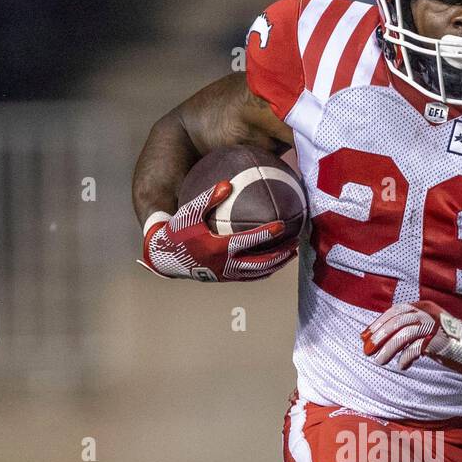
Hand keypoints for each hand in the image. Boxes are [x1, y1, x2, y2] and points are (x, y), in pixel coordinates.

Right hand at [141, 181, 296, 281]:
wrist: (166, 258)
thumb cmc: (177, 232)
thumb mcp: (189, 213)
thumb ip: (208, 198)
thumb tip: (228, 183)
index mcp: (218, 248)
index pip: (248, 241)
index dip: (267, 233)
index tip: (283, 225)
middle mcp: (225, 265)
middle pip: (261, 263)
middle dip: (280, 254)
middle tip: (296, 244)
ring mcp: (227, 274)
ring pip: (258, 273)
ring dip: (277, 264)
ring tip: (291, 254)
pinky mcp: (226, 279)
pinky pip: (250, 277)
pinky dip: (265, 270)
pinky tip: (273, 261)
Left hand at [362, 300, 461, 375]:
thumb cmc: (445, 341)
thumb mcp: (425, 327)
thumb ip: (408, 328)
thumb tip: (379, 338)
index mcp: (423, 306)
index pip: (396, 311)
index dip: (379, 323)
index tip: (366, 336)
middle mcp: (428, 312)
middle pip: (397, 322)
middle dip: (379, 336)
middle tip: (367, 350)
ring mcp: (435, 325)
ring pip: (403, 334)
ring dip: (388, 349)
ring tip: (379, 361)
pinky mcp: (439, 340)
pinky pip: (416, 348)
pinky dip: (405, 357)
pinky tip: (402, 366)